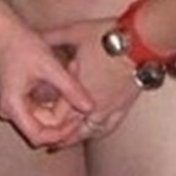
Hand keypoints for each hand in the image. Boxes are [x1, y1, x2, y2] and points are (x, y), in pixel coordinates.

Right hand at [0, 20, 92, 148]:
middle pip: (42, 127)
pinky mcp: (18, 95)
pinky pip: (39, 106)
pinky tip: (65, 83)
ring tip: (74, 87)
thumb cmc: (20, 44)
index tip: (78, 120)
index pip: (38, 136)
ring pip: (42, 117)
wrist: (2, 27)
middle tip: (80, 98)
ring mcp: (13, 103)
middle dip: (63, 115)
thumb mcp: (49, 66)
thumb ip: (70, 88)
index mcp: (13, 107)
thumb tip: (89, 108)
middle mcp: (10, 110)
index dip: (61, 133)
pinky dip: (54, 98)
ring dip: (60, 105)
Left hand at [41, 18, 141, 144]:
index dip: (44, 120)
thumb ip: (53, 36)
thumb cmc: (108, 36)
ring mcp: (109, 108)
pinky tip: (92, 134)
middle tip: (45, 138)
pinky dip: (98, 133)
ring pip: (89, 132)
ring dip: (74, 138)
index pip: (57, 115)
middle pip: (71, 128)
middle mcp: (93, 104)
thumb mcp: (74, 32)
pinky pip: (109, 127)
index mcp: (78, 88)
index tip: (35, 120)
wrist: (140, 41)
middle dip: (57, 134)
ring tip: (63, 143)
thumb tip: (36, 35)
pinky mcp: (123, 107)